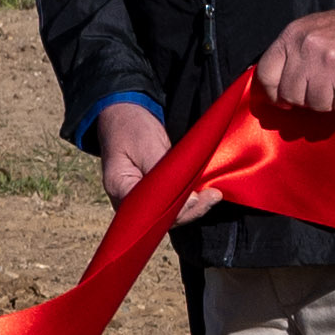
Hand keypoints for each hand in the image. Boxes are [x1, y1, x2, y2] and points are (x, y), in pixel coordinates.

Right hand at [93, 96, 218, 221]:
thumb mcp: (147, 145)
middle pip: (161, 219)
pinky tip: (206, 193)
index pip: (148, 213)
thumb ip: (165, 175)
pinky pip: (171, 204)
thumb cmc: (132, 127)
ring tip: (214, 194)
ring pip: (169, 215)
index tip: (195, 198)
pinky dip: (189, 200)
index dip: (175, 211)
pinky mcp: (152, 195)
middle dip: (189, 211)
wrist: (124, 115)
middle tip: (213, 196)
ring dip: (193, 206)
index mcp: (120, 188)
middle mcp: (128, 201)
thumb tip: (189, 200)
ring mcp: (140, 200)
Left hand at [249, 9, 334, 121]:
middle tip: (326, 89)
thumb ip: (291, 54)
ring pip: (317, 105)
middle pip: (291, 95)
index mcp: (292, 36)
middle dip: (308, 99)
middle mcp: (306, 47)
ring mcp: (328, 61)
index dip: (274, 93)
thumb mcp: (311, 32)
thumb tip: (274, 92)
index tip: (284, 101)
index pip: (266, 73)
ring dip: (332, 101)